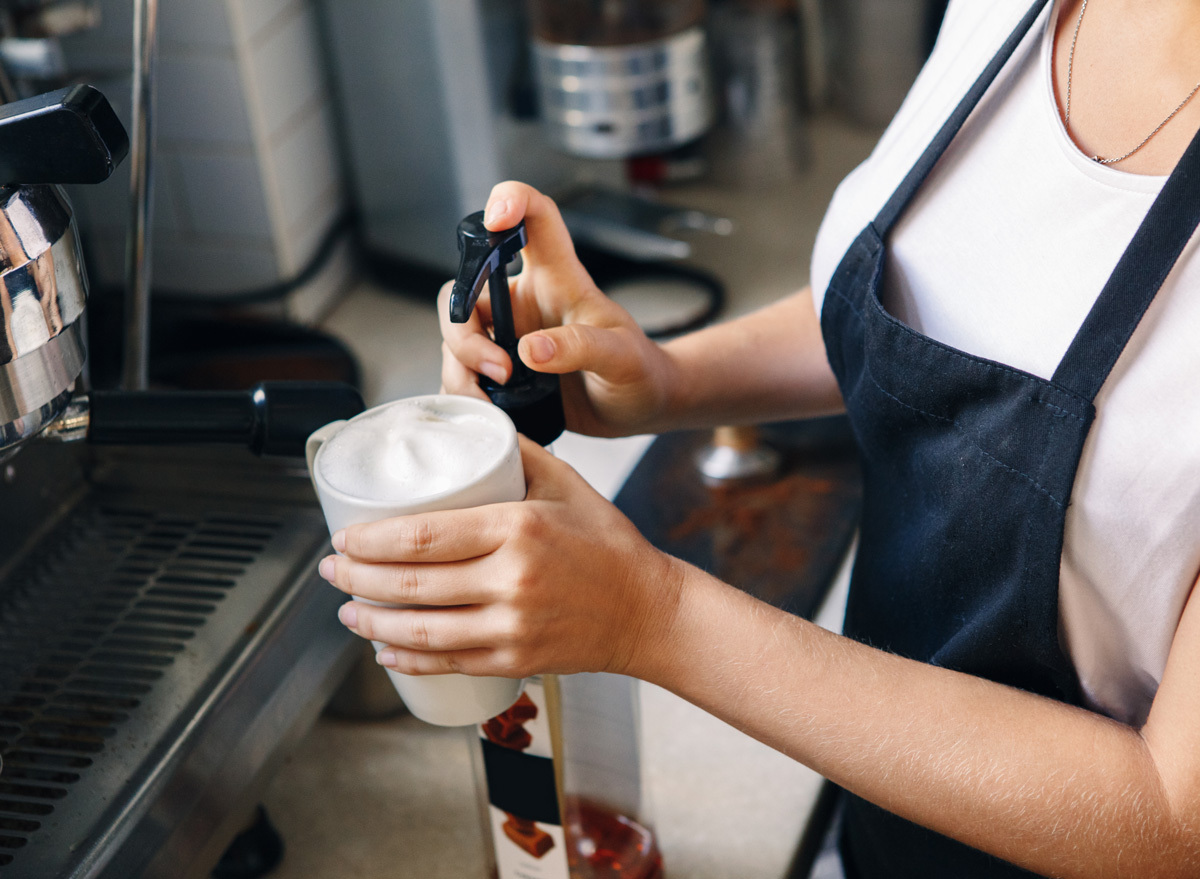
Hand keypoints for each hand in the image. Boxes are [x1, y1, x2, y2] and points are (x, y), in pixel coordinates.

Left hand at [317, 436, 684, 678]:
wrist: (647, 609)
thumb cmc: (608, 543)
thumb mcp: (565, 482)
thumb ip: (514, 451)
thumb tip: (468, 421)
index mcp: (518, 528)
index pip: (424, 536)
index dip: (372, 542)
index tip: (344, 538)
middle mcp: (512, 580)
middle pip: (413, 584)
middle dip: (358, 580)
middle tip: (331, 571)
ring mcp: (513, 625)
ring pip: (422, 631)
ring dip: (373, 622)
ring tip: (347, 610)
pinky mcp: (516, 659)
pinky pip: (448, 662)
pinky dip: (408, 659)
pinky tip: (384, 649)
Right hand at [439, 181, 677, 437]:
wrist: (641, 409)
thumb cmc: (640, 372)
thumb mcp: (622, 358)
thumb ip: (581, 347)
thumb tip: (530, 350)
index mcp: (558, 279)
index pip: (534, 218)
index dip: (511, 200)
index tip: (496, 217)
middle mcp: (524, 302)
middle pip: (464, 292)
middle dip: (464, 335)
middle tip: (500, 370)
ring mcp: (507, 337)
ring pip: (454, 339)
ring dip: (462, 372)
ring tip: (494, 401)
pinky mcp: (499, 372)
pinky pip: (460, 375)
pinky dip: (465, 395)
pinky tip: (492, 410)